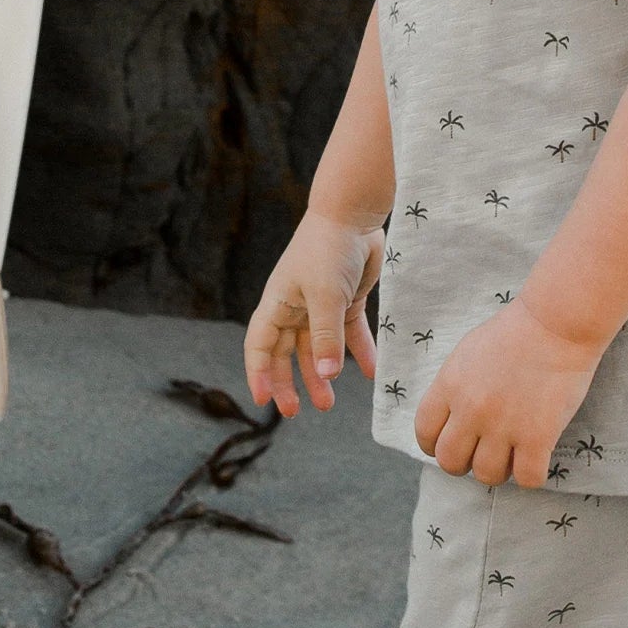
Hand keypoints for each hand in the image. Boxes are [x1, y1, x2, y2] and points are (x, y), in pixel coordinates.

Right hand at [243, 210, 384, 417]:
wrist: (354, 215)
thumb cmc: (328, 249)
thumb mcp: (325, 296)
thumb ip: (326, 336)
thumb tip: (326, 375)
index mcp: (277, 304)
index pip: (260, 347)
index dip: (259, 374)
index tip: (262, 401)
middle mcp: (295, 308)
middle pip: (286, 353)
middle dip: (289, 383)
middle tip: (297, 411)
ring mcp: (321, 305)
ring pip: (318, 349)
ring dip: (322, 375)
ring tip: (329, 403)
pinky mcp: (346, 300)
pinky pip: (350, 335)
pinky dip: (358, 353)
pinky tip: (368, 373)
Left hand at [414, 301, 603, 487]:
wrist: (557, 323)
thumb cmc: (516, 331)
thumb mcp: (467, 353)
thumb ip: (454, 386)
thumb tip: (450, 415)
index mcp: (450, 386)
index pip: (424, 432)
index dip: (434, 445)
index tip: (449, 444)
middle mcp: (471, 410)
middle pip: (450, 462)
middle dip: (464, 463)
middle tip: (482, 453)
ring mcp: (504, 425)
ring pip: (487, 475)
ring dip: (499, 471)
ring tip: (512, 456)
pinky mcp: (538, 437)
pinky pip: (527, 478)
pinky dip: (531, 475)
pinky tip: (536, 459)